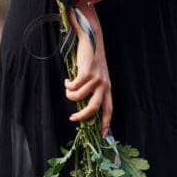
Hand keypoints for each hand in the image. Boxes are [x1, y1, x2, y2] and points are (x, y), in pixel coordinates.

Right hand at [64, 3, 112, 136]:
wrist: (93, 41)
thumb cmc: (92, 61)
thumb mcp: (96, 78)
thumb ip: (92, 91)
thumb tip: (82, 107)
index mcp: (108, 88)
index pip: (109, 109)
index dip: (106, 123)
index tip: (102, 135)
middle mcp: (104, 85)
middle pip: (94, 108)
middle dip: (82, 116)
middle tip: (73, 119)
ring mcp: (97, 79)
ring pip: (79, 97)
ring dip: (70, 95)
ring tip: (68, 88)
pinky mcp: (88, 73)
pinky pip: (74, 86)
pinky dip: (68, 85)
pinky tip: (68, 80)